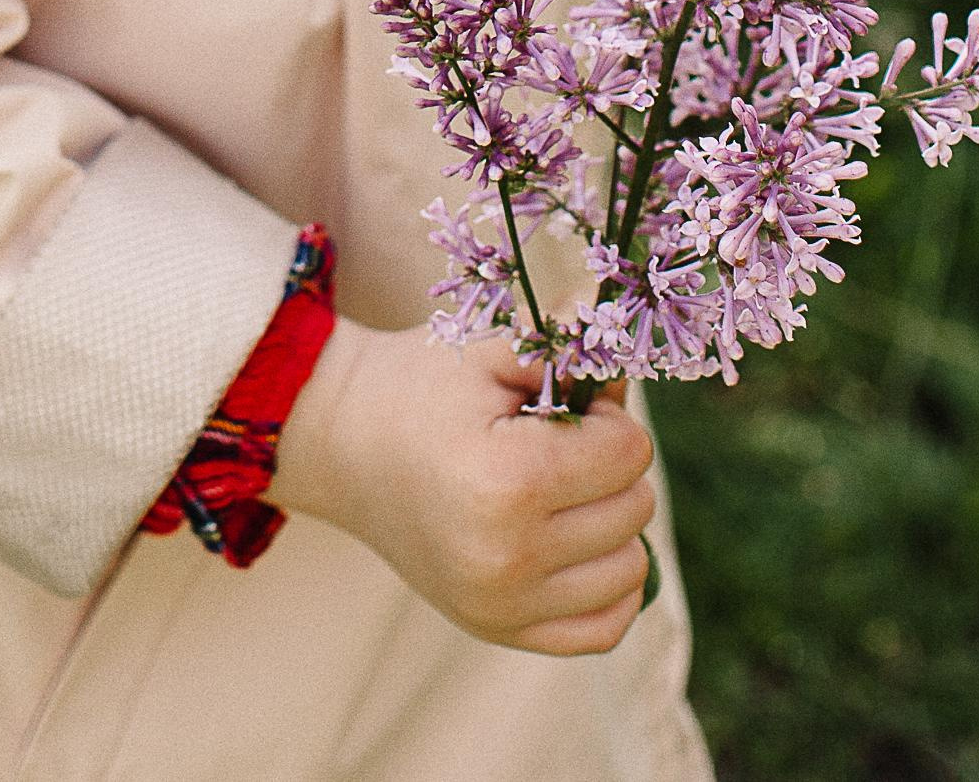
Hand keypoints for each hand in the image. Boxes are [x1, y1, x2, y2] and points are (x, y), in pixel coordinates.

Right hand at [271, 317, 655, 655]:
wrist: (344, 444)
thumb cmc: (419, 388)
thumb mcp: (487, 352)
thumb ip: (567, 346)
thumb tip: (627, 355)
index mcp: (507, 481)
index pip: (629, 452)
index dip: (604, 415)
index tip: (562, 404)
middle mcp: (508, 557)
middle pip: (634, 508)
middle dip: (609, 466)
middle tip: (556, 442)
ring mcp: (503, 604)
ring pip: (630, 569)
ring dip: (611, 523)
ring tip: (559, 491)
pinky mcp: (499, 631)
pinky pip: (605, 626)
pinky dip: (607, 585)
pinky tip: (576, 544)